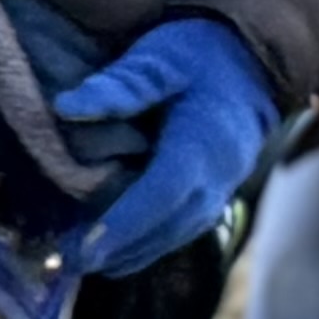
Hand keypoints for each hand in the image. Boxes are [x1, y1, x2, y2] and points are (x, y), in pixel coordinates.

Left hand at [53, 13, 273, 275]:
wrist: (253, 62)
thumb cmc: (200, 54)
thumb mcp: (159, 56)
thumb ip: (120, 83)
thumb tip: (66, 107)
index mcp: (203, 141)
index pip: (163, 192)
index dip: (124, 224)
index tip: (84, 249)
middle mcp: (217, 176)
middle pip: (167, 227)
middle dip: (118, 250)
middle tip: (66, 263)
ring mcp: (221, 190)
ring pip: (175, 236)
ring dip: (129, 255)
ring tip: (79, 264)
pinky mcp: (215, 196)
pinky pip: (181, 230)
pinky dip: (147, 246)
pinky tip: (113, 253)